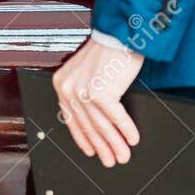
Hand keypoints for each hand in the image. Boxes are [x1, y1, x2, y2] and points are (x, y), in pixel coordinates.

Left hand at [53, 37, 143, 165]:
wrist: (119, 33)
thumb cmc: (107, 49)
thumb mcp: (86, 72)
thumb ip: (85, 92)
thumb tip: (95, 119)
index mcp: (62, 84)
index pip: (71, 119)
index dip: (82, 138)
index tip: (90, 150)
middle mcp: (69, 89)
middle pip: (88, 125)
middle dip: (102, 146)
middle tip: (110, 160)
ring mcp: (84, 92)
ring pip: (102, 126)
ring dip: (115, 144)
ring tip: (123, 156)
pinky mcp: (101, 93)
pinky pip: (117, 118)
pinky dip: (126, 131)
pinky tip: (132, 140)